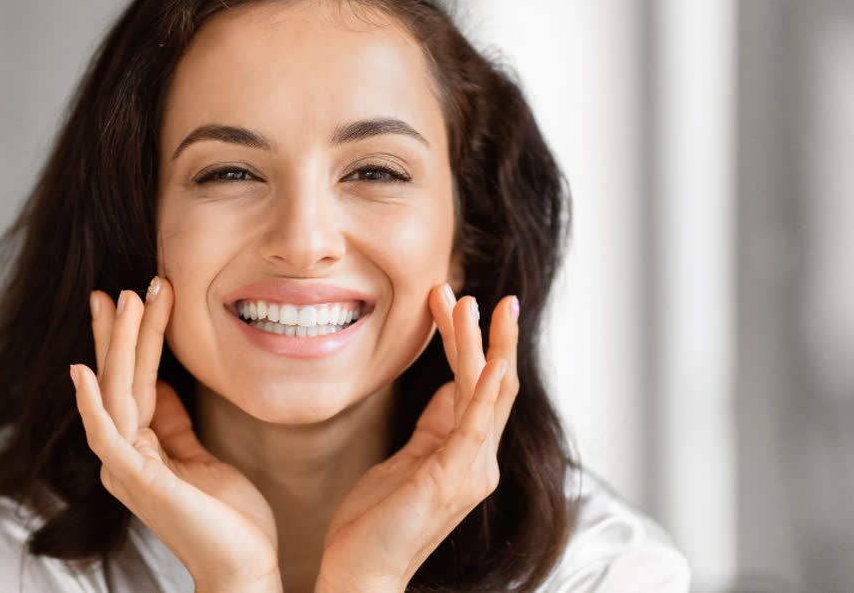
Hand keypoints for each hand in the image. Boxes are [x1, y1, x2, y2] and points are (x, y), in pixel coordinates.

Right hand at [72, 276, 282, 592]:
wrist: (244, 567)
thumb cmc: (228, 518)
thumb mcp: (202, 457)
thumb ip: (175, 425)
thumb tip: (162, 386)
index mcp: (139, 449)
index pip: (132, 382)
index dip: (130, 339)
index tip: (132, 295)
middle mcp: (124, 457)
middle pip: (118, 381)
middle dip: (119, 331)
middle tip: (121, 287)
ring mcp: (127, 469)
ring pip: (115, 395)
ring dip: (117, 346)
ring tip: (124, 301)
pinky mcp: (138, 483)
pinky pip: (108, 436)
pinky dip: (93, 403)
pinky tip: (84, 371)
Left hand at [315, 284, 519, 591]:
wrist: (361, 573)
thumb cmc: (374, 523)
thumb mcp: (405, 460)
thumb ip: (432, 427)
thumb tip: (450, 388)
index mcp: (466, 455)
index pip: (474, 386)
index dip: (465, 341)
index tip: (451, 300)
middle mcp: (480, 462)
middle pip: (490, 383)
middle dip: (483, 333)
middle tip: (474, 290)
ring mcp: (473, 471)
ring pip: (487, 393)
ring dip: (481, 345)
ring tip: (473, 303)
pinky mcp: (454, 477)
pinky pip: (477, 424)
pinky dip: (485, 388)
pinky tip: (492, 359)